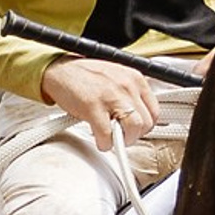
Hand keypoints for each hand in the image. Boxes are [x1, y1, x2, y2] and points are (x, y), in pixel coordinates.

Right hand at [40, 57, 160, 152]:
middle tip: (123, 135)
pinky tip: (100, 139)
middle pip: (146, 123)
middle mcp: (126, 86)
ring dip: (123, 140)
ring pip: (133, 129)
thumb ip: (131, 94)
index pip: (154, 111)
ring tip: (113, 138)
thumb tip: (140, 116)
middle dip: (134, 135)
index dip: (145, 126)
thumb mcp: (117, 77)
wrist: (60, 71)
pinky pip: (107, 135)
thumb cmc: (86, 76)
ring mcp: (110, 96)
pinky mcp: (93, 107)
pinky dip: (105, 143)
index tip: (135, 129)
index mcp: (134, 78)